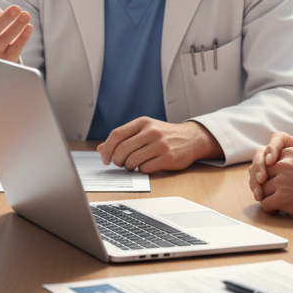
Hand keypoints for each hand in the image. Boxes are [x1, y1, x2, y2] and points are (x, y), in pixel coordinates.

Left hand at [98, 119, 222, 172]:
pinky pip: (145, 168)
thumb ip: (123, 138)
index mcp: (143, 122)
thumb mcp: (144, 130)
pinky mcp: (168, 158)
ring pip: (132, 160)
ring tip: (133, 165)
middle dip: (117, 160)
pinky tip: (146, 166)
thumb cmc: (164, 135)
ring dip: (129, 167)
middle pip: (122, 149)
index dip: (107, 148)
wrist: (191, 138)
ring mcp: (160, 144)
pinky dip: (142, 170)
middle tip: (120, 164)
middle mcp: (151, 131)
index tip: (105, 158)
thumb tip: (100, 149)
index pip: (116, 134)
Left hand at [249, 133, 292, 219]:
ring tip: (279, 201)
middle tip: (274, 192)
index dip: (271, 172)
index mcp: (290, 153)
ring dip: (269, 197)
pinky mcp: (282, 199)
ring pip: (262, 190)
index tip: (276, 179)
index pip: (268, 161)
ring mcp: (281, 182)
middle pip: (263, 175)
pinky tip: (279, 209)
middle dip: (266, 184)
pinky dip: (270, 208)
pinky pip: (265, 204)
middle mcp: (283, 165)